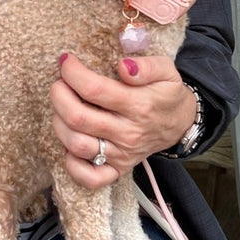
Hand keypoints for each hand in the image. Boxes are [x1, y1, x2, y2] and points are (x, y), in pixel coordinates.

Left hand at [50, 53, 196, 188]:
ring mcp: (121, 155)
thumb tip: (123, 66)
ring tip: (62, 106)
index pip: (94, 89)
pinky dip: (72, 164)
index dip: (73, 73)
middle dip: (59, 95)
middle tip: (59, 83)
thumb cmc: (166, 94)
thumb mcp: (166, 71)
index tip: (66, 61)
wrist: (180, 125)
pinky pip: (89, 178)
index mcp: (139, 105)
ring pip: (77, 145)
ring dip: (60, 123)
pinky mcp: (117, 169)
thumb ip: (147, 66)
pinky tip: (71, 141)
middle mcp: (128, 133)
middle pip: (79, 118)